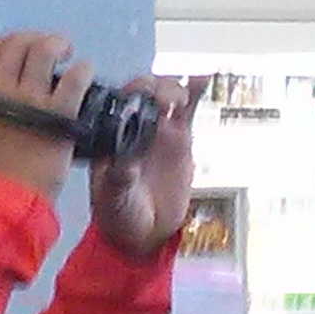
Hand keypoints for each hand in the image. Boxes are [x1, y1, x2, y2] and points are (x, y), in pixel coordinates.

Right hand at [0, 33, 86, 203]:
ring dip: (59, 44)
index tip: (16, 47)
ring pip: (45, 49)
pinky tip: (85, 73)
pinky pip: (76, 76)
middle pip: (17, 43)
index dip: (5, 42)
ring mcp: (30, 99)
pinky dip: (83, 69)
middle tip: (50, 48)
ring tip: (67, 53)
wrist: (4, 201)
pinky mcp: (59, 112)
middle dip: (36, 39)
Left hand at [89, 77, 198, 258]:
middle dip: (156, 87)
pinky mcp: (180, 140)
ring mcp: (159, 131)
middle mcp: (134, 127)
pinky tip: (203, 80)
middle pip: (146, 92)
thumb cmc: (118, 214)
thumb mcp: (113, 199)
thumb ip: (119, 181)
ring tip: (179, 98)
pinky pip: (188, 112)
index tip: (143, 95)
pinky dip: (196, 94)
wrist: (143, 233)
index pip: (121, 102)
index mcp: (111, 135)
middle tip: (164, 99)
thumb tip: (126, 164)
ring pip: (167, 97)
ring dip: (174, 89)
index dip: (132, 92)